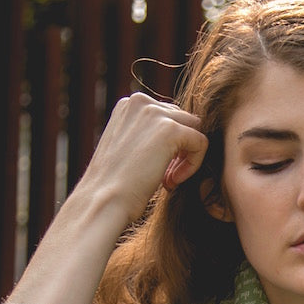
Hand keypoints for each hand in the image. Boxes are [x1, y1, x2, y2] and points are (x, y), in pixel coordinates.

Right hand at [80, 91, 208, 224]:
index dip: (168, 146)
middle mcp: (141, 102)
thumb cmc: (113, 186)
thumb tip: (179, 140)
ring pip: (194, 130)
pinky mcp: (170, 130)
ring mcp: (155, 113)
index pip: (168, 116)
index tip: (155, 170)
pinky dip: (193, 166)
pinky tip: (170, 182)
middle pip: (184, 121)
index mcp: (129, 105)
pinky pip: (200, 143)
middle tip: (163, 178)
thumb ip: (147, 136)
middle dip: (179, 150)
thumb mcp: (127, 150)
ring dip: (186, 157)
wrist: (103, 201)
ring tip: (167, 180)